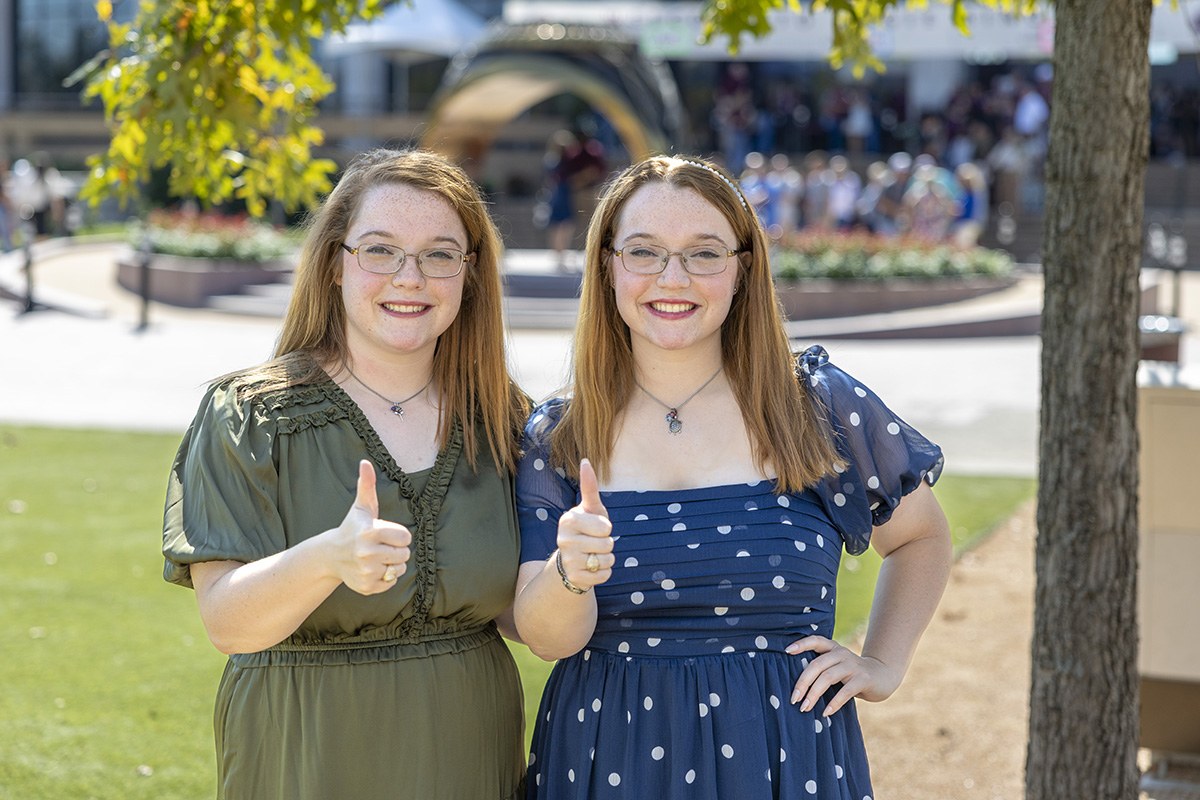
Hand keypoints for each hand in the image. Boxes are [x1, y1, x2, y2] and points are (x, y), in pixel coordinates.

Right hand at [334, 460, 412, 595]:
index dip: (398, 534)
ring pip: (399, 569)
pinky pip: (391, 583)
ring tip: (376, 557)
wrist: (331, 555)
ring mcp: (366, 572)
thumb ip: (367, 484)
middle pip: (405, 554)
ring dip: (392, 564)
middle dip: (396, 549)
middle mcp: (367, 553)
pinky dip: (385, 577)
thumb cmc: (353, 527)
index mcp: (370, 532)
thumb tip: (365, 462)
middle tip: (380, 546)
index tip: (384, 533)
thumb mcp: (362, 506)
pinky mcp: (367, 587)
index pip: (406, 537)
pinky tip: (372, 569)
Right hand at [554, 459, 613, 591]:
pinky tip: (592, 568)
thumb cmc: (586, 528)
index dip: (606, 529)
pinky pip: (604, 575)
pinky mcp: (575, 578)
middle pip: (607, 545)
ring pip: (607, 560)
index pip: (605, 527)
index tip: (596, 528)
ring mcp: (568, 561)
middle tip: (594, 543)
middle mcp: (564, 540)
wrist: (571, 559)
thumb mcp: (589, 508)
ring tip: (593, 555)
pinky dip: (604, 573)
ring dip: (606, 559)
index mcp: (568, 520)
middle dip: (607, 545)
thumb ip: (589, 487)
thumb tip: (586, 461)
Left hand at [785, 635, 902, 716]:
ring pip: (828, 677)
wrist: (883, 676)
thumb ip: (822, 669)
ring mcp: (853, 665)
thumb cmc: (852, 674)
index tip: (787, 651)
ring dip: (814, 694)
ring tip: (805, 708)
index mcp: (833, 648)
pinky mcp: (863, 679)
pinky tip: (825, 713)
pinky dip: (834, 703)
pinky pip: (845, 691)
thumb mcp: (837, 666)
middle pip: (817, 665)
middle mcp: (841, 653)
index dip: (801, 644)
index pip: (815, 641)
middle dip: (803, 683)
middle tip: (793, 699)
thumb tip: (796, 687)